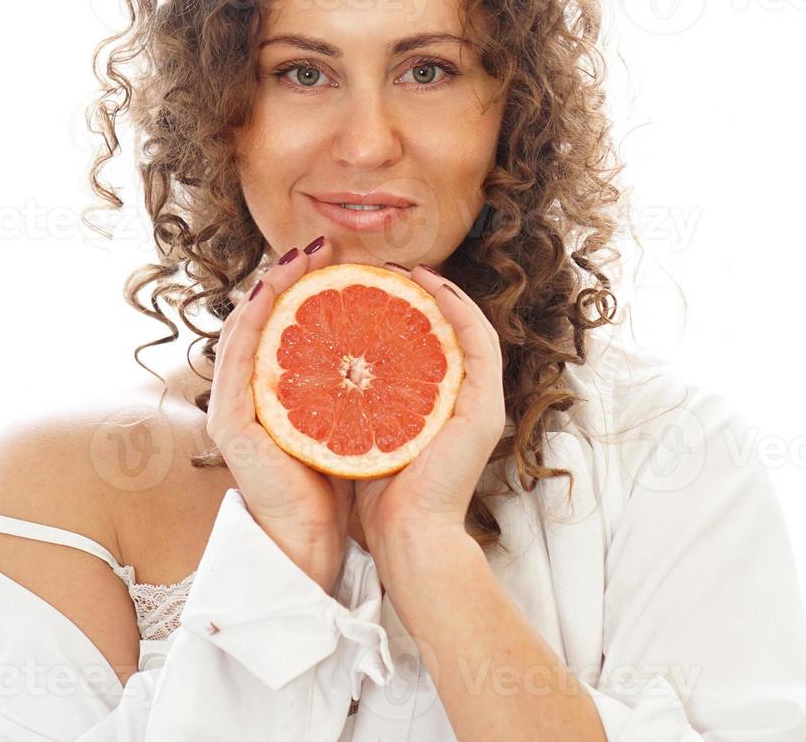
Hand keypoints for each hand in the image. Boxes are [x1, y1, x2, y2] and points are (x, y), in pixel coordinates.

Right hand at [205, 233, 352, 593]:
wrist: (319, 543)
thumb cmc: (343, 486)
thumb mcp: (356, 419)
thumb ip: (358, 382)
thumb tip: (385, 339)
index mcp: (277, 393)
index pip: (283, 327)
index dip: (303, 286)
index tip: (335, 256)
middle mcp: (248, 395)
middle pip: (260, 320)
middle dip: (285, 275)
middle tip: (317, 245)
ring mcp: (233, 409)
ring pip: (242, 331)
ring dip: (268, 288)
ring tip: (297, 258)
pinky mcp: (232, 425)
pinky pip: (236, 362)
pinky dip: (253, 324)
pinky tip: (274, 297)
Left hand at [354, 264, 506, 554]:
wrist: (408, 538)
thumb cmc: (379, 498)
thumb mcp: (361, 433)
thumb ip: (355, 401)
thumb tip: (320, 366)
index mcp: (440, 407)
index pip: (432, 344)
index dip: (411, 308)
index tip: (376, 283)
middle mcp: (467, 400)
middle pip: (454, 329)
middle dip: (425, 292)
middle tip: (390, 266)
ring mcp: (481, 402)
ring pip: (472, 327)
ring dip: (443, 291)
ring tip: (409, 269)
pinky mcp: (485, 408)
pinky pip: (477, 343)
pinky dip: (456, 309)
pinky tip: (429, 286)